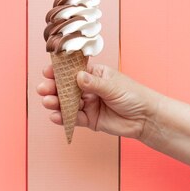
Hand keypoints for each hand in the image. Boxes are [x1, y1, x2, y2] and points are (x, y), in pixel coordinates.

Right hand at [36, 63, 160, 138]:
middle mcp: (88, 88)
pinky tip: (56, 116)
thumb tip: (78, 76)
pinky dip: (64, 118)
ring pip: (67, 103)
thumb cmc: (134, 96)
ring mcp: (88, 104)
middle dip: (53, 87)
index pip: (73, 70)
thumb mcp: (113, 87)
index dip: (60, 71)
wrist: (145, 118)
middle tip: (43, 89)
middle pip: (66, 87)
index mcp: (94, 74)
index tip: (48, 71)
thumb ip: (94, 84)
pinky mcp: (89, 119)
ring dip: (55, 102)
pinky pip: (73, 118)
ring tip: (48, 102)